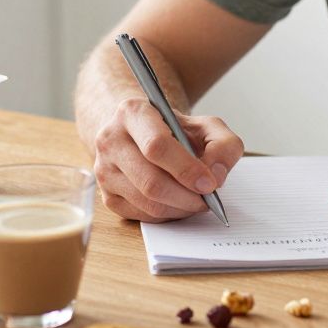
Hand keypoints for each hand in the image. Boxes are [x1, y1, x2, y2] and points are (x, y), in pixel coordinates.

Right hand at [92, 97, 244, 221]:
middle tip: (207, 198)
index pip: (156, 146)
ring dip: (179, 208)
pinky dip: (167, 215)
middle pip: (150, 181)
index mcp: (132, 112)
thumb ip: (223, 144)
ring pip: (146, 202)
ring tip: (197, 200)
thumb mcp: (206, 126)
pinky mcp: (106, 195)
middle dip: (186, 196)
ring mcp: (104, 169)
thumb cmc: (175, 130)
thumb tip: (217, 175)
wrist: (143, 135)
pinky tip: (179, 203)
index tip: (209, 183)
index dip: (186, 169)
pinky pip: (141, 215)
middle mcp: (110, 139)